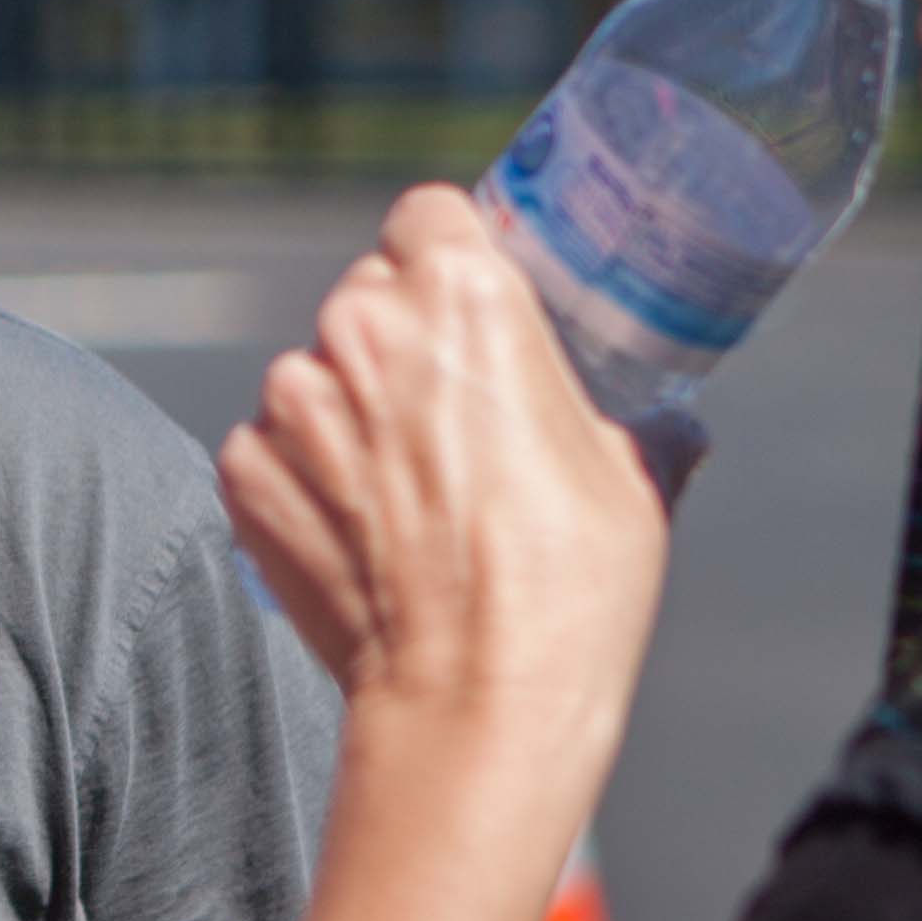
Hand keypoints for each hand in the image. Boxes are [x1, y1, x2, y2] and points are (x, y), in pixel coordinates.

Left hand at [218, 186, 672, 746]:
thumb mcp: (631, 480)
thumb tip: (675, 425)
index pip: (427, 217)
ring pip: (312, 375)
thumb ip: (638, 421)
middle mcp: (361, 328)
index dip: (448, 257)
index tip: (468, 308)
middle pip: (367, 296)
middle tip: (451, 423)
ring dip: (346, 415)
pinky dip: (304, 481)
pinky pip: (270, 450)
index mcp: (461, 295)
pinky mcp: (246, 474)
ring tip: (408, 498)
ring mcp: (291, 403)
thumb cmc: (568, 589)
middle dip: (401, 343)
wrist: (476, 703)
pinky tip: (361, 536)